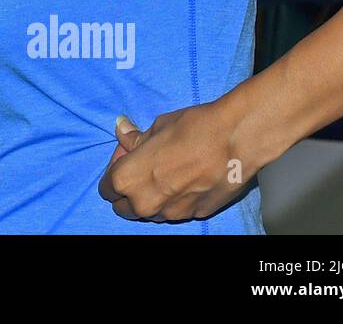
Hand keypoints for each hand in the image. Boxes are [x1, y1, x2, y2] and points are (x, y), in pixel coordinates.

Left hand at [97, 103, 253, 221]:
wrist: (236, 139)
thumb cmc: (191, 128)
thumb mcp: (155, 127)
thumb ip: (135, 139)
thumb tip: (122, 131)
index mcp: (127, 180)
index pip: (106, 189)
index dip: (115, 172)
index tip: (127, 158)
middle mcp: (145, 203)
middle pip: (126, 207)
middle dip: (129, 192)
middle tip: (144, 169)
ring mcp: (171, 214)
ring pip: (152, 212)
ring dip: (153, 197)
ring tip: (169, 172)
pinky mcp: (195, 216)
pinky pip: (177, 210)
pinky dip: (177, 199)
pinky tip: (189, 179)